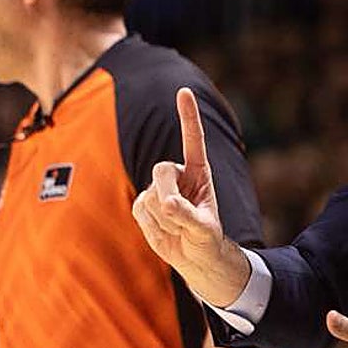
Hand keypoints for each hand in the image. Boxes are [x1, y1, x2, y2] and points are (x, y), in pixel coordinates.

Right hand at [132, 88, 248, 306]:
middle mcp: (177, 175)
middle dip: (168, 195)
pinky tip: (164, 230)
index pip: (193, 140)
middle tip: (177, 216)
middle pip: (161, 171)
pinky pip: (141, 211)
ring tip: (178, 228)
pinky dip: (153, 226)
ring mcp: (157, 189)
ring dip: (165, 219)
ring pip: (151, 196)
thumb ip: (188, 215)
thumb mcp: (204, 229)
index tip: (183, 92)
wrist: (193, 256)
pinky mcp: (142, 204)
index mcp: (198, 171)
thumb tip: (166, 203)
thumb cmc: (206, 238)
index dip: (187, 116)